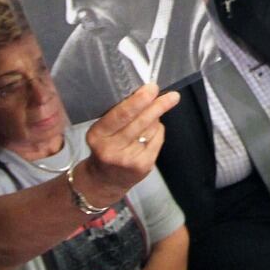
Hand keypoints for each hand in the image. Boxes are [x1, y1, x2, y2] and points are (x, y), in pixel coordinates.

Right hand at [78, 83, 180, 205]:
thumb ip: (119, 113)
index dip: (138, 100)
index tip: (151, 88)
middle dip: (158, 106)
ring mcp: (128, 159)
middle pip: (140, 121)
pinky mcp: (142, 166)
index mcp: (97, 135)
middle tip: (172, 96)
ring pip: (152, 129)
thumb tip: (145, 94)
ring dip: (155, 119)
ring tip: (148, 118)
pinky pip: (157, 139)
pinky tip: (150, 133)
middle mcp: (111, 148)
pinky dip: (157, 131)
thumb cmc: (106, 147)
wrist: (104, 181)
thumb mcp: (102, 130)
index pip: (121, 114)